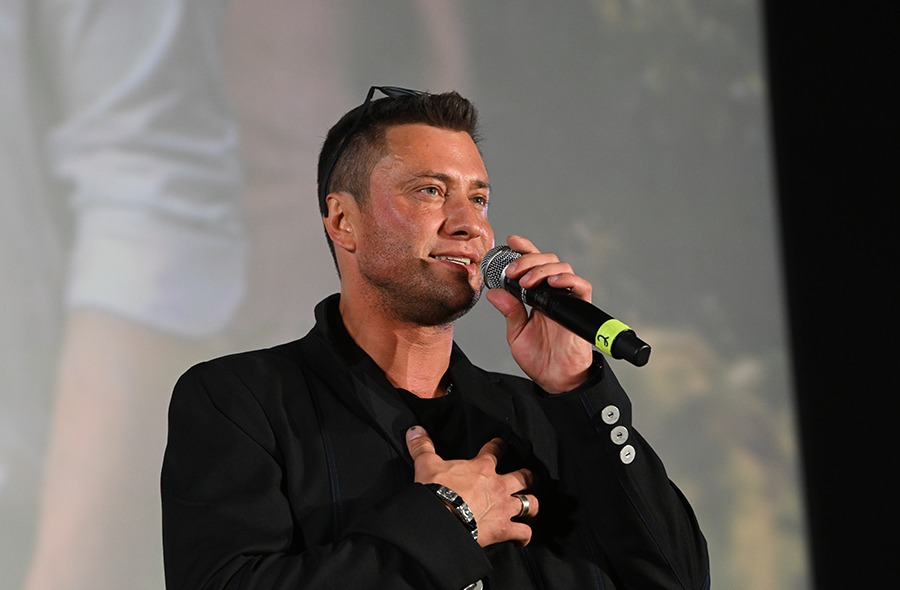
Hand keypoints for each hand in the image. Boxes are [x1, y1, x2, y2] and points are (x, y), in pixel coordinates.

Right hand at [406, 426, 537, 546]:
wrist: (440, 520)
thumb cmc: (435, 492)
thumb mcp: (426, 464)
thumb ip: (422, 446)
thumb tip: (415, 430)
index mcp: (482, 468)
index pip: (496, 450)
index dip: (500, 446)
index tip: (501, 445)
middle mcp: (498, 485)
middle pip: (524, 477)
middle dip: (529, 478)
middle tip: (530, 478)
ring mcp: (504, 508)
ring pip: (530, 504)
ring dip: (532, 506)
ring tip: (532, 508)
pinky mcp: (504, 529)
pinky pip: (523, 533)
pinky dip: (524, 537)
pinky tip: (522, 539)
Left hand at [485, 235, 593, 392]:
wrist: (556, 380)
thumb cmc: (539, 358)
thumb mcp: (516, 333)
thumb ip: (509, 311)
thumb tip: (494, 291)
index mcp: (537, 296)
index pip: (533, 266)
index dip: (524, 249)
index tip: (510, 241)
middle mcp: (553, 294)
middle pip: (547, 261)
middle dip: (528, 259)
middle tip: (513, 270)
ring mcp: (567, 299)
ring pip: (562, 268)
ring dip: (542, 269)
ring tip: (527, 281)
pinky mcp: (580, 309)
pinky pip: (581, 286)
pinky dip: (567, 279)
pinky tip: (552, 282)